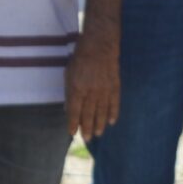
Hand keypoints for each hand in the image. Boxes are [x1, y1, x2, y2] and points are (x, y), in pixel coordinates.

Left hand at [66, 25, 121, 139]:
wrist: (99, 45)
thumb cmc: (80, 58)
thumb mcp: (68, 74)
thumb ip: (69, 92)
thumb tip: (68, 109)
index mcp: (77, 88)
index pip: (74, 111)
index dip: (73, 123)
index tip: (72, 133)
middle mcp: (91, 91)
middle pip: (89, 114)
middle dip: (87, 128)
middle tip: (87, 139)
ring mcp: (104, 89)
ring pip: (102, 112)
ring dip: (100, 124)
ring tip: (98, 134)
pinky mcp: (114, 86)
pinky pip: (114, 103)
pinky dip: (113, 113)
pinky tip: (112, 122)